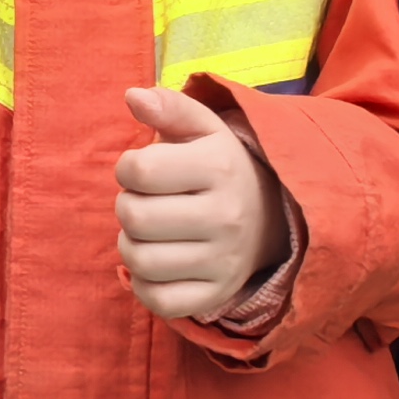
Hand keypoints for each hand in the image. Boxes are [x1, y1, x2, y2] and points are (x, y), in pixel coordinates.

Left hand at [117, 84, 281, 320]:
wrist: (272, 216)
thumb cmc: (219, 164)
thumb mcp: (202, 127)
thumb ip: (167, 106)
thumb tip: (132, 97)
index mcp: (219, 168)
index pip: (139, 170)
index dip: (127, 168)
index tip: (143, 170)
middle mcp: (226, 217)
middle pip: (135, 218)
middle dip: (127, 205)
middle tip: (145, 201)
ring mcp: (224, 261)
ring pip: (140, 261)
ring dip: (130, 244)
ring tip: (147, 231)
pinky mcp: (217, 295)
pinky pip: (159, 300)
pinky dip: (144, 284)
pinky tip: (156, 262)